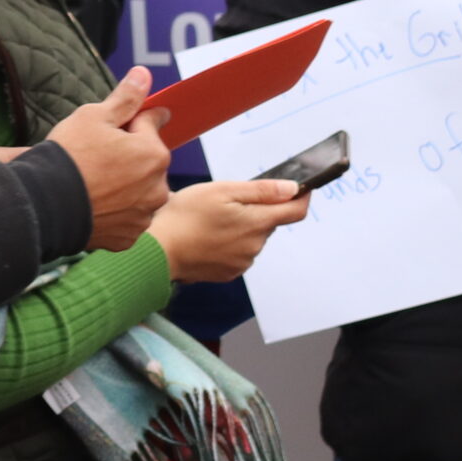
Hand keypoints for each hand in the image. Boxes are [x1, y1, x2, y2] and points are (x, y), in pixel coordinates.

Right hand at [44, 67, 173, 251]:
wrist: (45, 202)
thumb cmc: (69, 155)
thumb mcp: (93, 116)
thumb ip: (125, 98)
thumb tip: (144, 74)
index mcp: (154, 153)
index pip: (150, 125)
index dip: (126, 121)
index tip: (108, 128)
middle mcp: (159, 187)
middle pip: (146, 161)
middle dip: (128, 155)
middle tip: (93, 156)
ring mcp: (144, 215)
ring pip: (138, 191)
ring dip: (123, 185)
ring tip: (91, 181)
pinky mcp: (129, 236)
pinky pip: (126, 217)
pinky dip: (114, 210)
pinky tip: (92, 202)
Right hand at [148, 178, 309, 282]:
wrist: (159, 251)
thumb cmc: (186, 215)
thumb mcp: (220, 191)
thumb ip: (260, 190)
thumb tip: (293, 189)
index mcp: (258, 222)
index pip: (295, 211)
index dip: (302, 197)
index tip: (301, 188)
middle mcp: (257, 245)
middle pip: (268, 223)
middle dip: (256, 211)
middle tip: (225, 202)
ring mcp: (243, 261)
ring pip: (252, 238)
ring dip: (240, 228)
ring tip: (209, 221)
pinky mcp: (229, 272)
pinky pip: (238, 253)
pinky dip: (228, 243)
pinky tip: (206, 237)